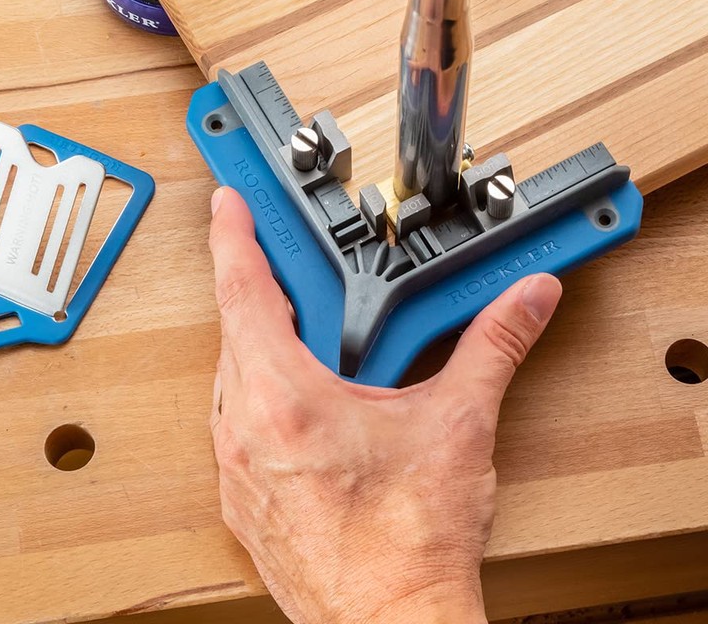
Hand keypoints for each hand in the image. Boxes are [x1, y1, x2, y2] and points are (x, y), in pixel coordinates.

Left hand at [208, 187, 561, 623]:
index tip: (227, 204)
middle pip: (237, 328)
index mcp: (285, 399)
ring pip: (233, 376)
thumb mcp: (457, 427)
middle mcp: (244, 430)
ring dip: (261, 342)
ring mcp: (235, 466)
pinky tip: (301, 398)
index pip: (245, 291)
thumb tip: (523, 301)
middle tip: (290, 267)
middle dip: (263, 289)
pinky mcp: (241, 496)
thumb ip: (492, 347)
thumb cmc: (409, 545)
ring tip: (304, 331)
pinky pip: (236, 420)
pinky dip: (261, 391)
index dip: (233, 236)